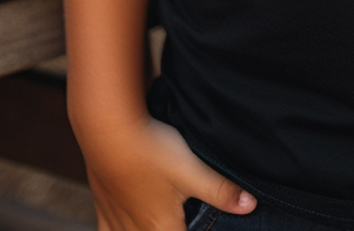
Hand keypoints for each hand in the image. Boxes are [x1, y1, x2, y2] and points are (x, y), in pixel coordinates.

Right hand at [75, 112, 256, 230]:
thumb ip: (221, 191)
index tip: (198, 225)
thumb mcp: (192, 170)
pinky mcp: (103, 205)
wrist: (106, 132)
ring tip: (160, 222)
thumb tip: (251, 205)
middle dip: (174, 230)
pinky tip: (126, 225)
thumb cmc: (151, 151)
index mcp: (162, 228)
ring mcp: (116, 219)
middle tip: (184, 220)